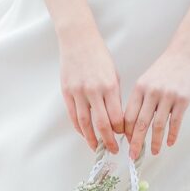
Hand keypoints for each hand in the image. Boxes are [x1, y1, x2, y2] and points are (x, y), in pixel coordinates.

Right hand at [57, 29, 124, 152]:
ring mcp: (78, 92)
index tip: (123, 136)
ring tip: (96, 147)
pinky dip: (79, 128)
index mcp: (110, 86)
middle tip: (112, 150)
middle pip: (102, 124)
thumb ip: (115, 96)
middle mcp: (94, 91)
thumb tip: (116, 118)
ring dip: (91, 139)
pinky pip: (73, 116)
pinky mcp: (67, 92)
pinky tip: (84, 134)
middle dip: (108, 140)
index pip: (117, 117)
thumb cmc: (99, 56)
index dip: (120, 130)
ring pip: (85, 123)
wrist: (78, 40)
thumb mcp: (114, 74)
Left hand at [124, 46, 189, 159]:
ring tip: (154, 152)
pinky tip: (170, 143)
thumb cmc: (166, 68)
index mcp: (139, 88)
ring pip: (158, 125)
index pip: (129, 116)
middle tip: (133, 156)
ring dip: (156, 142)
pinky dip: (172, 134)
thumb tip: (133, 123)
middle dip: (136, 143)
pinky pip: (175, 122)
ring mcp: (168, 96)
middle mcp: (152, 92)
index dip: (127, 132)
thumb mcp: (147, 80)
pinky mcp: (183, 99)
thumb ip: (140, 99)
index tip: (127, 143)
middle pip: (141, 123)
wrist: (186, 53)